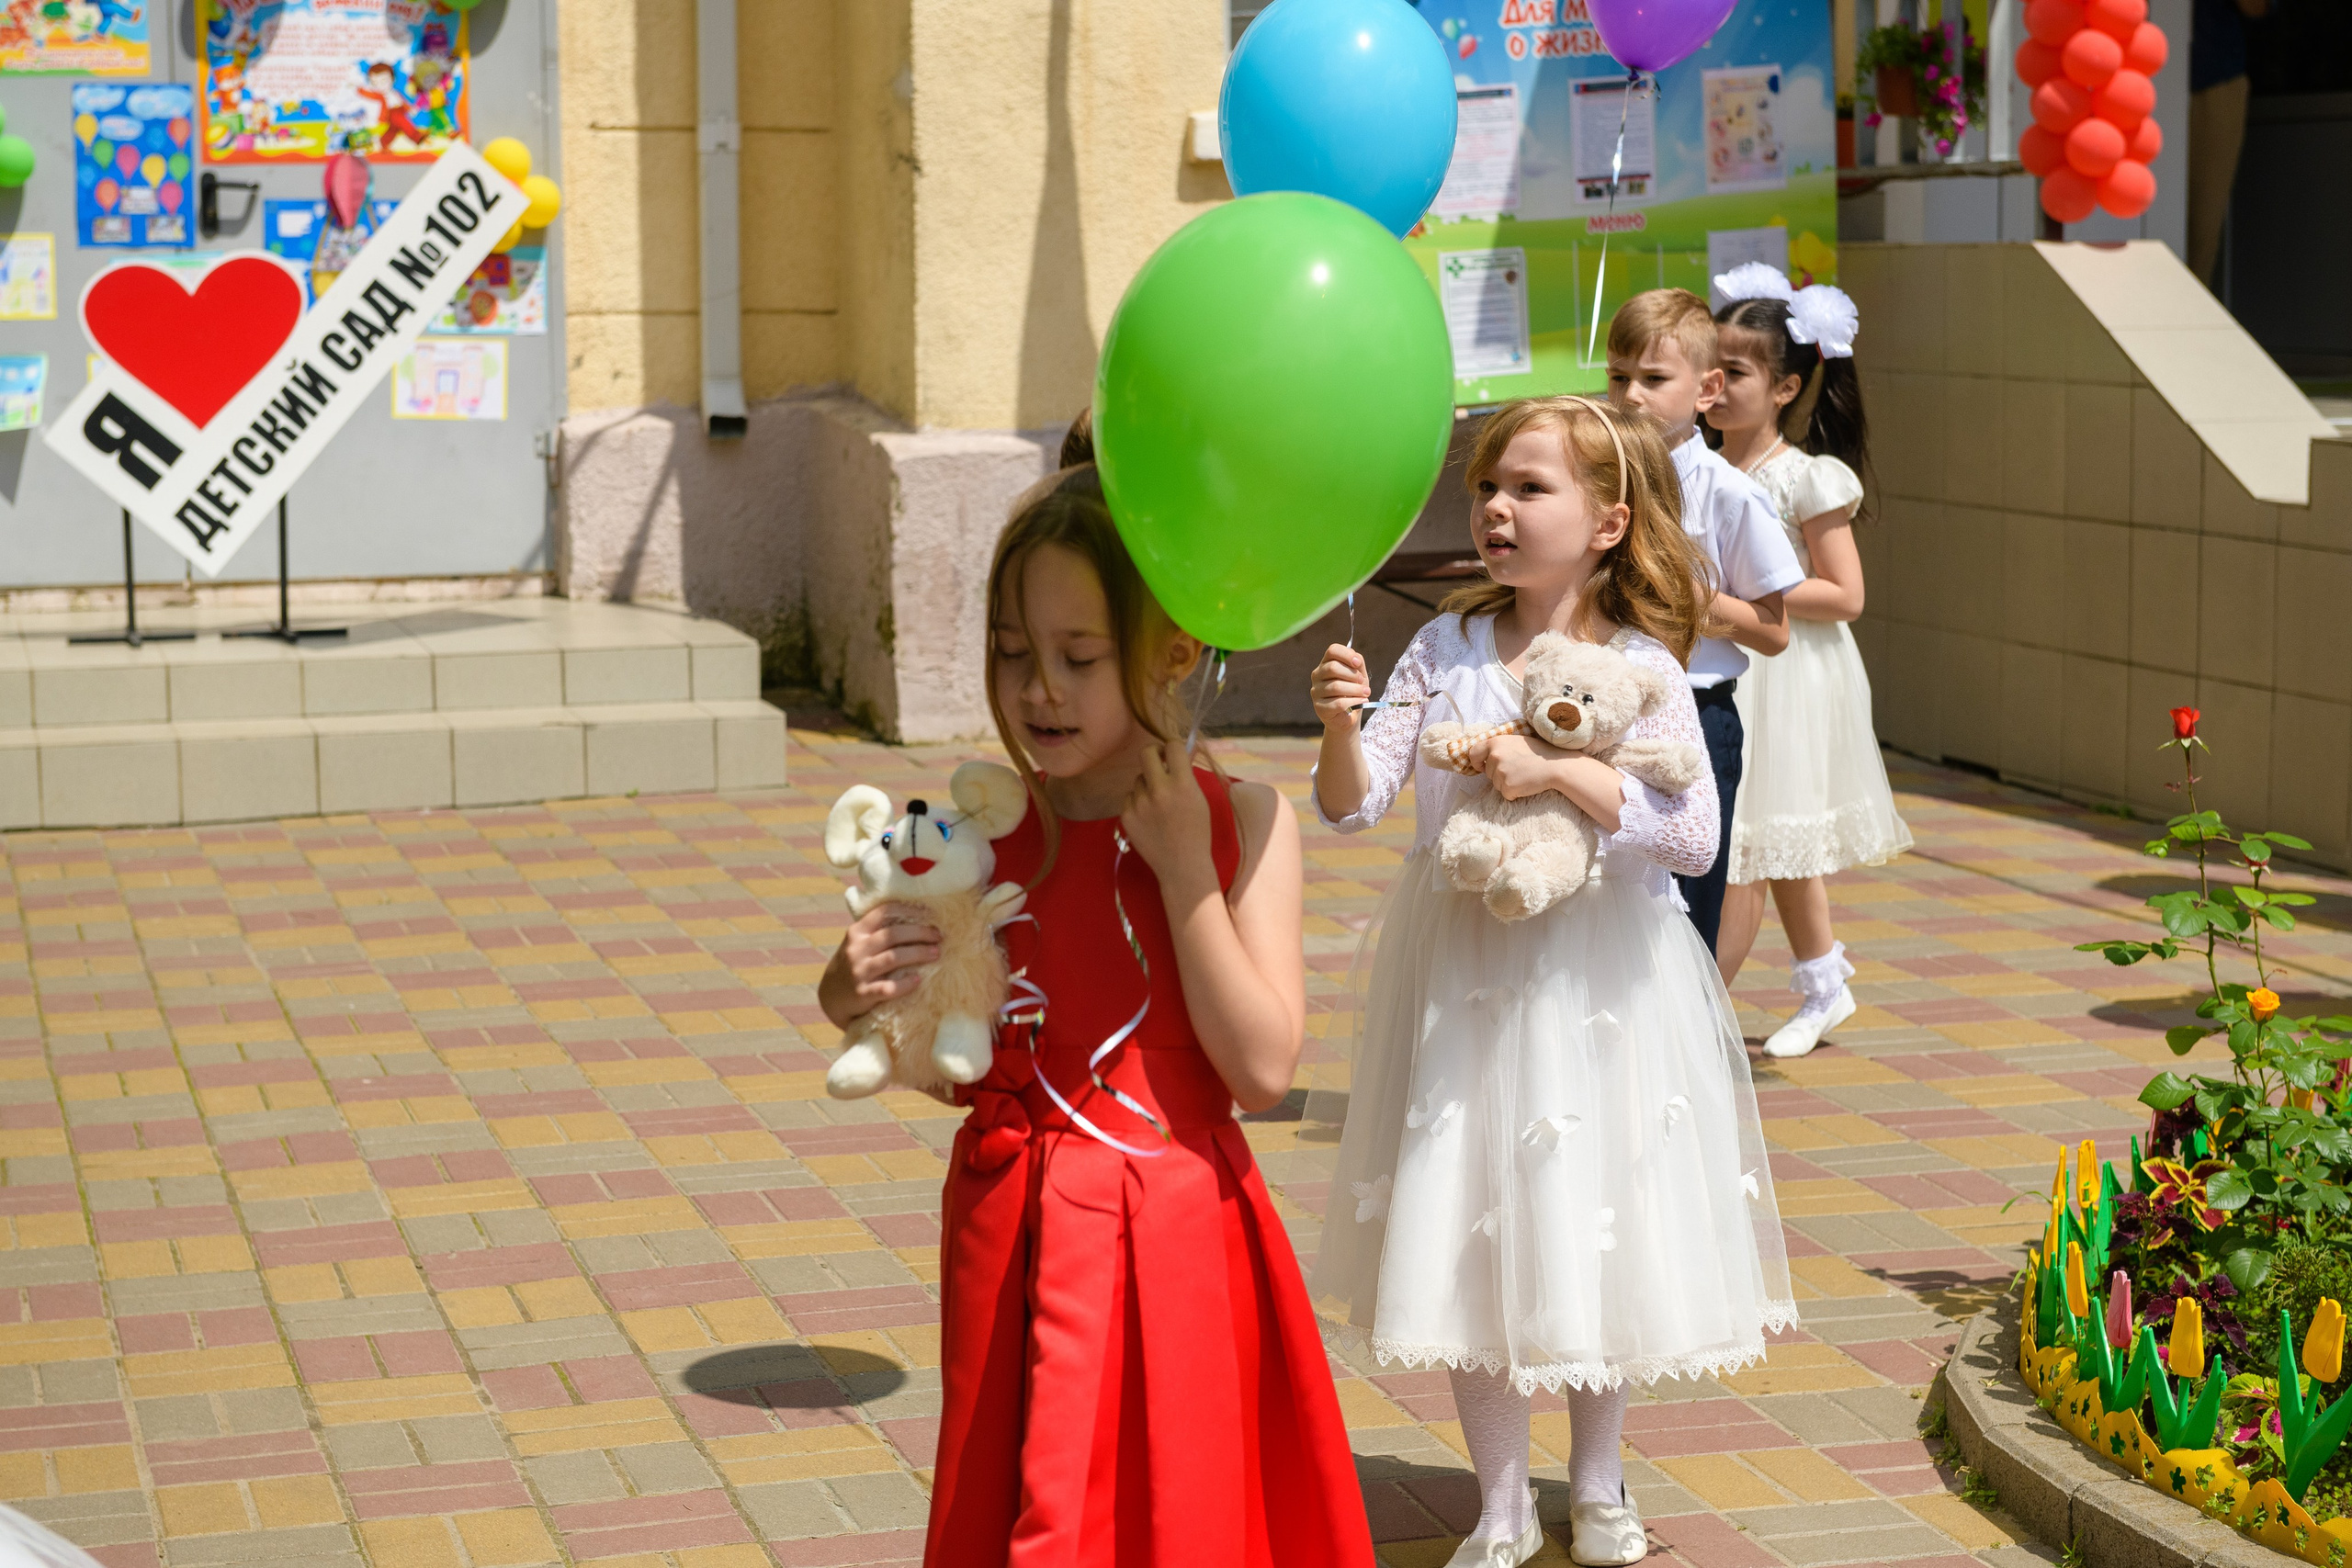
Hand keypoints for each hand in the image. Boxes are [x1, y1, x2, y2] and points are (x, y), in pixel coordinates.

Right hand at [818, 902, 940, 1027]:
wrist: (832, 997)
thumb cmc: (855, 965)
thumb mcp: (860, 943)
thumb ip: (880, 931)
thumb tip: (920, 919)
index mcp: (857, 932)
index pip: (884, 912)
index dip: (909, 910)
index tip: (930, 913)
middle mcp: (857, 949)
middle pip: (893, 934)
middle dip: (920, 933)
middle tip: (939, 936)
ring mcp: (858, 972)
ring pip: (892, 958)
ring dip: (918, 954)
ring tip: (936, 953)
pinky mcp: (863, 994)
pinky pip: (887, 988)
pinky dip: (905, 984)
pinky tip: (918, 980)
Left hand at [1120, 735, 1215, 897]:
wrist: (1182, 865)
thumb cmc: (1197, 832)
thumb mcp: (1199, 799)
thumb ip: (1187, 774)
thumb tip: (1181, 750)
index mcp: (1182, 784)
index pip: (1172, 746)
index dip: (1173, 748)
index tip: (1173, 754)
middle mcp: (1159, 790)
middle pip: (1146, 752)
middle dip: (1154, 754)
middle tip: (1159, 763)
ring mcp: (1140, 803)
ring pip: (1139, 779)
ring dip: (1147, 785)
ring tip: (1159, 805)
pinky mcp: (1127, 815)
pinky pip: (1130, 796)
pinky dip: (1138, 802)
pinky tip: (1149, 818)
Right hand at [1310, 643, 1369, 730]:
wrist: (1349, 716)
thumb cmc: (1353, 692)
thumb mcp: (1358, 675)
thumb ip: (1357, 664)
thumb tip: (1356, 659)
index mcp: (1326, 663)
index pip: (1332, 651)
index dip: (1347, 655)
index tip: (1358, 663)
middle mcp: (1317, 676)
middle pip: (1332, 668)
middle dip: (1352, 675)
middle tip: (1363, 683)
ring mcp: (1316, 692)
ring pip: (1336, 686)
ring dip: (1356, 689)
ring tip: (1366, 693)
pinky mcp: (1319, 708)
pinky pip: (1338, 703)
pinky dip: (1354, 702)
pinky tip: (1362, 702)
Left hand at [1482, 731, 1568, 801]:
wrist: (1555, 765)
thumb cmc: (1538, 753)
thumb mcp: (1515, 741)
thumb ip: (1499, 748)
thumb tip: (1485, 758)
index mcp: (1495, 742)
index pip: (1473, 753)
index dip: (1476, 762)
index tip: (1481, 767)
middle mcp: (1494, 756)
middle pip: (1488, 773)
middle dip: (1499, 774)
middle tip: (1518, 769)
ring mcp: (1500, 772)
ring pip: (1496, 785)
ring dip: (1507, 784)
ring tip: (1524, 775)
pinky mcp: (1507, 786)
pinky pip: (1506, 794)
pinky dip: (1515, 793)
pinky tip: (1526, 784)